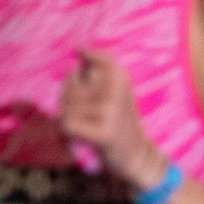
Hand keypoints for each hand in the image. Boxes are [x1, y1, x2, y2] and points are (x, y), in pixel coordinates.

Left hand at [59, 48, 163, 190]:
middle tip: (91, 112)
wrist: (138, 156)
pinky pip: (66, 125)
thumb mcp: (116, 88)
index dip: (82, 66)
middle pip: (70, 80)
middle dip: (71, 96)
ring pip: (66, 105)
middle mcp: (116, 89)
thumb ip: (101, 65)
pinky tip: (84, 137)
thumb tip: (80, 47)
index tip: (88, 68)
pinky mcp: (104, 133)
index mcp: (121, 75)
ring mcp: (111, 111)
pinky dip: (69, 133)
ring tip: (90, 125)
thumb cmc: (119, 121)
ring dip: (71, 117)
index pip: (88, 55)